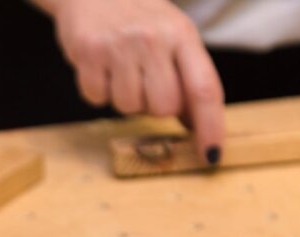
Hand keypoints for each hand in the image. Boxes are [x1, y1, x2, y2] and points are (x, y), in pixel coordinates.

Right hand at [42, 0, 224, 162]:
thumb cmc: (138, 18)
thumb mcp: (172, 36)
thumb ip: (187, 76)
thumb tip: (197, 126)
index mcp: (182, 35)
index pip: (204, 89)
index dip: (210, 126)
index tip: (211, 156)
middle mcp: (153, 38)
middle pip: (164, 107)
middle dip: (155, 106)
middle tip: (145, 82)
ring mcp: (119, 45)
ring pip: (129, 108)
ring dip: (124, 98)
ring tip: (120, 70)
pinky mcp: (88, 52)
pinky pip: (97, 99)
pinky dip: (98, 90)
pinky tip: (100, 67)